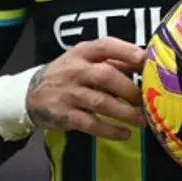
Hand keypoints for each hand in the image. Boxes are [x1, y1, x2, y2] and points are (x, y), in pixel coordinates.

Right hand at [26, 38, 147, 139]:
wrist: (32, 94)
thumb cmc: (70, 74)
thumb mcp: (86, 60)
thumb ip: (114, 62)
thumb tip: (147, 65)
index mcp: (83, 52)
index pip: (105, 46)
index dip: (126, 51)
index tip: (145, 59)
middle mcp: (76, 70)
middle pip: (106, 76)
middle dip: (130, 89)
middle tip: (149, 100)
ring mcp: (69, 93)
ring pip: (101, 102)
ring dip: (125, 113)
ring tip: (143, 120)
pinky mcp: (65, 115)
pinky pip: (90, 124)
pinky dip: (109, 129)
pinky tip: (124, 134)